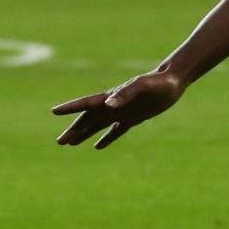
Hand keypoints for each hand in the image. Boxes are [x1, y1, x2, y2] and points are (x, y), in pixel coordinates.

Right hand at [53, 70, 185, 149]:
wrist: (174, 82)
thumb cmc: (158, 82)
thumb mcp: (142, 87)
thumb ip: (125, 94)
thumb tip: (107, 104)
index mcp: (112, 96)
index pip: (86, 103)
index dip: (70, 108)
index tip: (54, 111)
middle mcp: (114, 105)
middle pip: (88, 119)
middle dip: (73, 129)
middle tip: (60, 142)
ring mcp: (122, 111)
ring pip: (98, 126)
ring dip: (84, 134)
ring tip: (70, 144)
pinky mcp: (134, 118)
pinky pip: (116, 131)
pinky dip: (106, 139)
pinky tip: (97, 147)